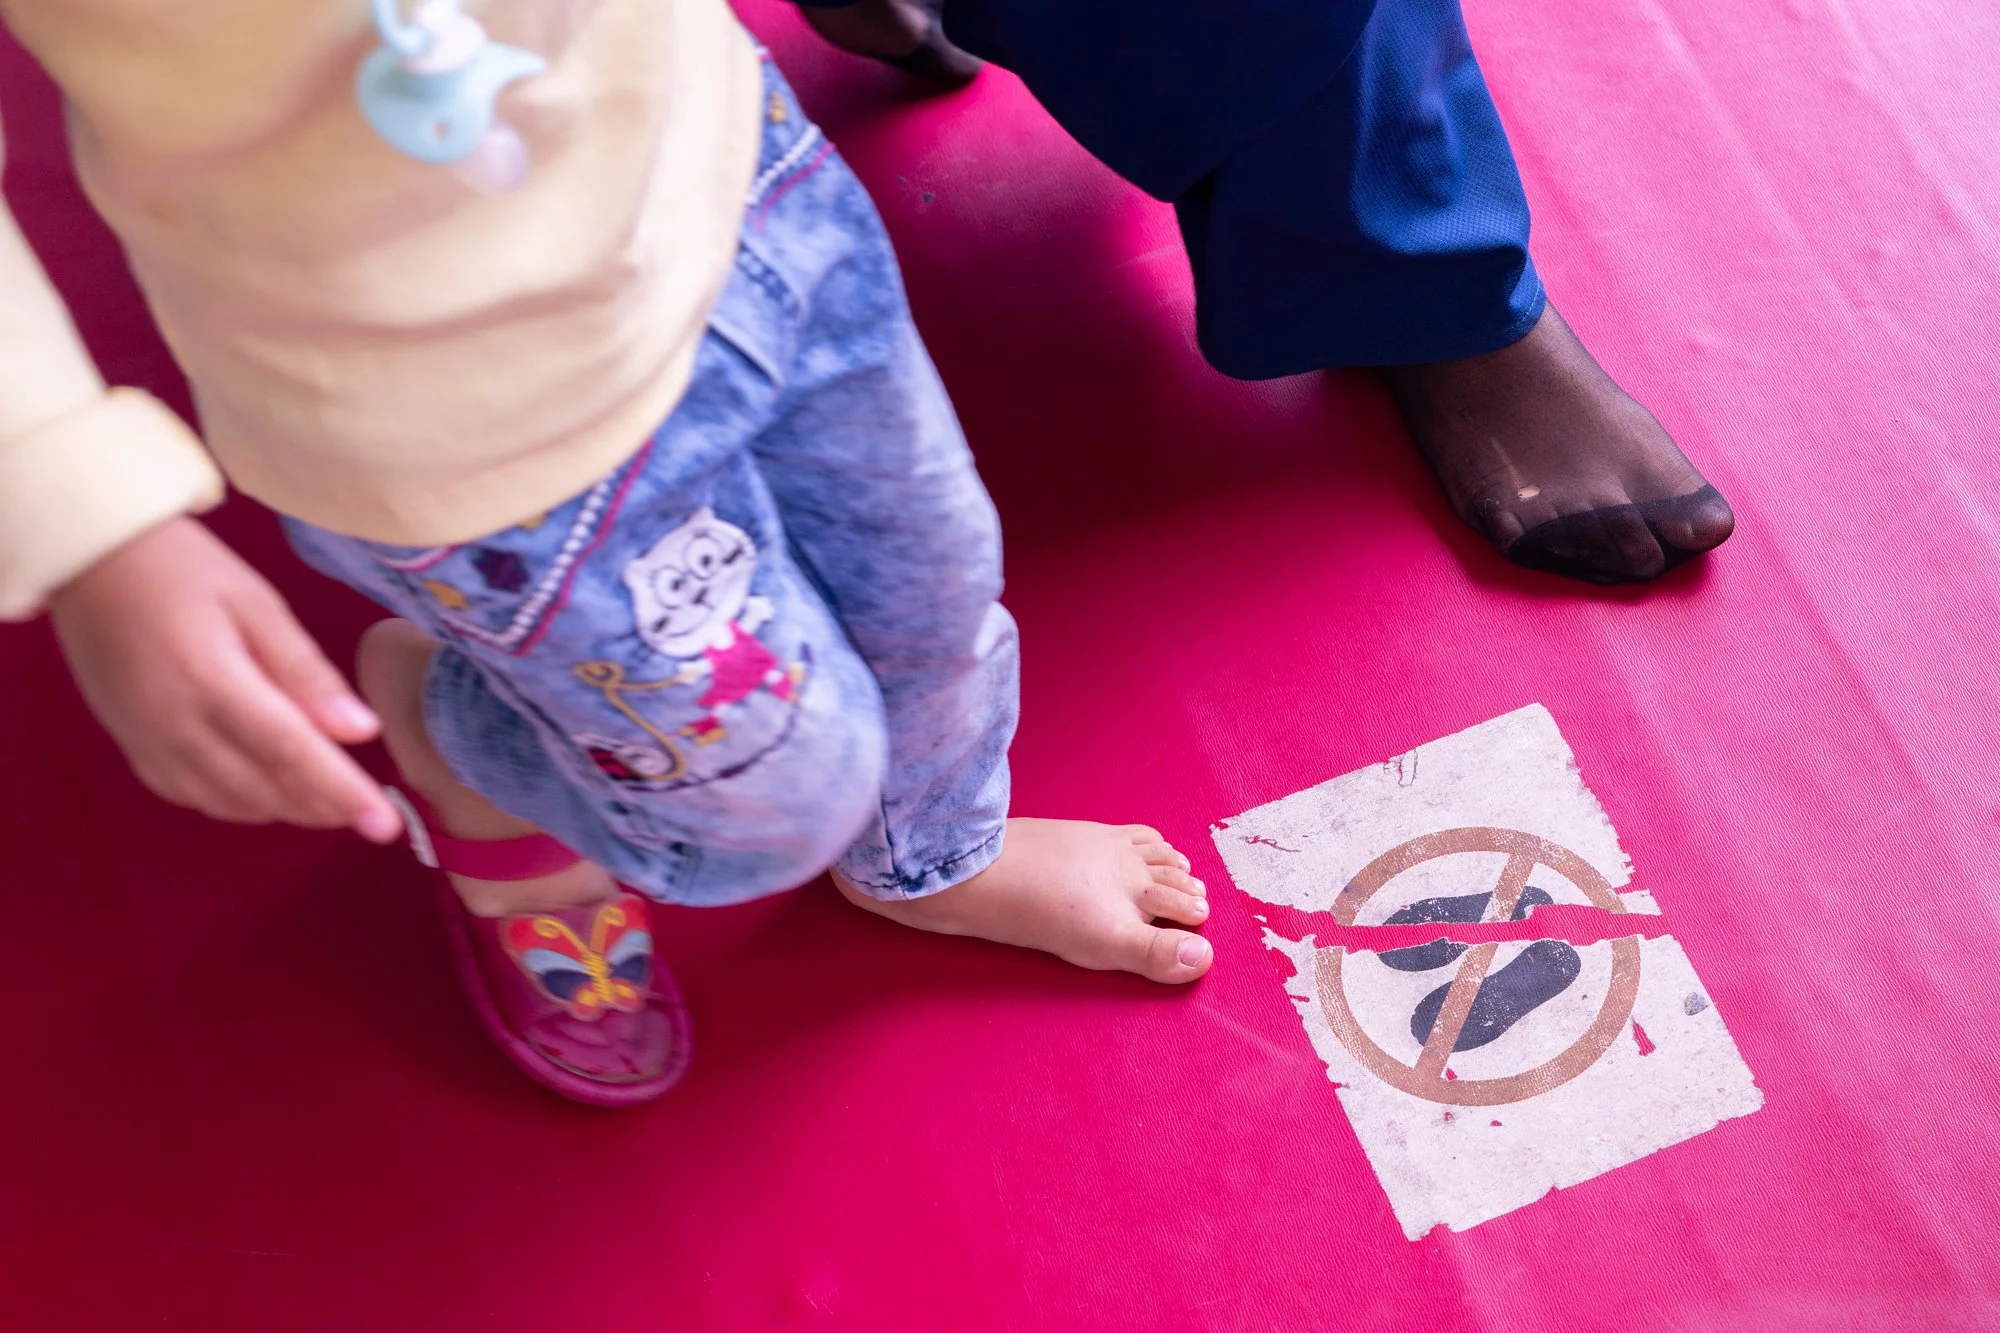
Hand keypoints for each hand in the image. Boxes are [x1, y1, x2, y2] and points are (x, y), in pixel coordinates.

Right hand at [47, 516, 402, 841]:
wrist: (89, 561)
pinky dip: (237, 804)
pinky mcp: (132, 746)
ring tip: (331, 805)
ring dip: (285, 810)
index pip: (292, 754)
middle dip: (323, 809)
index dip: (342, 793)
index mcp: (214, 684)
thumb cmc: (182, 570)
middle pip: (264, 789)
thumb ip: (305, 671)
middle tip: (371, 816)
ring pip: (229, 802)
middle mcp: (178, 727)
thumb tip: (360, 731)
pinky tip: (267, 793)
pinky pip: (192, 795)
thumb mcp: (256, 604)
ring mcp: (149, 743)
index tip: (385, 825)